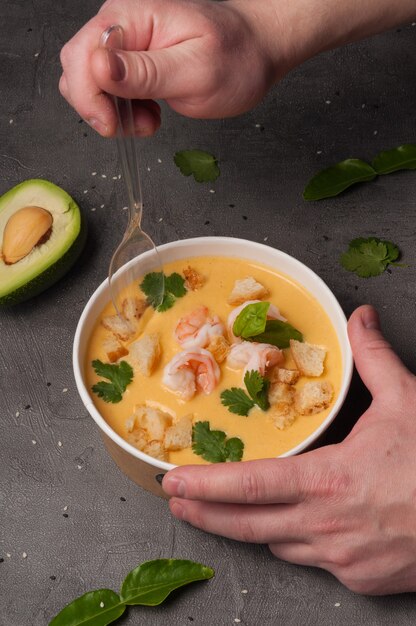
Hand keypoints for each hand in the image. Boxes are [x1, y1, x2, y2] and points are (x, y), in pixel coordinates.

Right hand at [59, 0, 287, 136]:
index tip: (113, 125)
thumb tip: (98, 66)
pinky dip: (124, 113)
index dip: (89, 97)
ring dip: (113, 113)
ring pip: (90, 85)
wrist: (258, 51)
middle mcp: (122, 27)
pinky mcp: (133, 65)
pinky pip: (109, 92)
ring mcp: (126, 47)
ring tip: (150, 120)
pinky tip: (150, 115)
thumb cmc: (237, 58)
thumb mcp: (195, 71)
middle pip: (77, 71)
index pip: (81, 56)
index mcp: (132, 19)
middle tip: (138, 125)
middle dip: (99, 108)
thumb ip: (145, 71)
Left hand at [163, 305, 415, 594]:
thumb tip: (360, 317)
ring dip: (255, 527)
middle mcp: (328, 526)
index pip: (251, 485)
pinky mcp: (361, 580)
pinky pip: (315, 560)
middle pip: (248, 526)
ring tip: (232, 511)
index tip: (174, 482)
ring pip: (280, 544)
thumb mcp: (409, 401)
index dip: (207, 485)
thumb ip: (374, 358)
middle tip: (177, 502)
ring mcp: (344, 560)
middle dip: (206, 514)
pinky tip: (303, 526)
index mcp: (331, 480)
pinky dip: (302, 541)